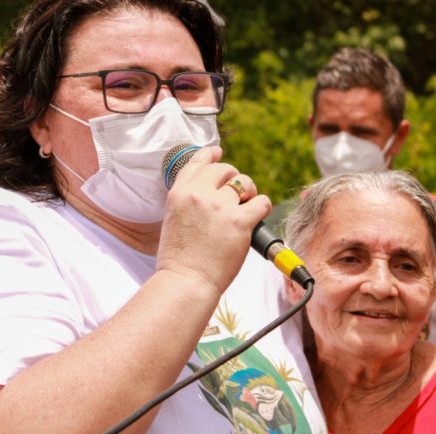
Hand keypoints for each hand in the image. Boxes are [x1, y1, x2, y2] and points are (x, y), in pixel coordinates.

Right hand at [156, 146, 270, 293]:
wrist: (186, 281)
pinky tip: (258, 216)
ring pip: (245, 183)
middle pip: (225, 170)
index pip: (198, 162)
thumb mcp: (173, 220)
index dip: (211, 155)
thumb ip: (188, 202)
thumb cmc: (179, 259)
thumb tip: (210, 193)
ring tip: (246, 206)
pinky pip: (262, 202)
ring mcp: (220, 207)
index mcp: (179, 193)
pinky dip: (262, 207)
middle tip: (237, 194)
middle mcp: (199, 194)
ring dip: (249, 192)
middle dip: (233, 178)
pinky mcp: (240, 221)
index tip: (218, 153)